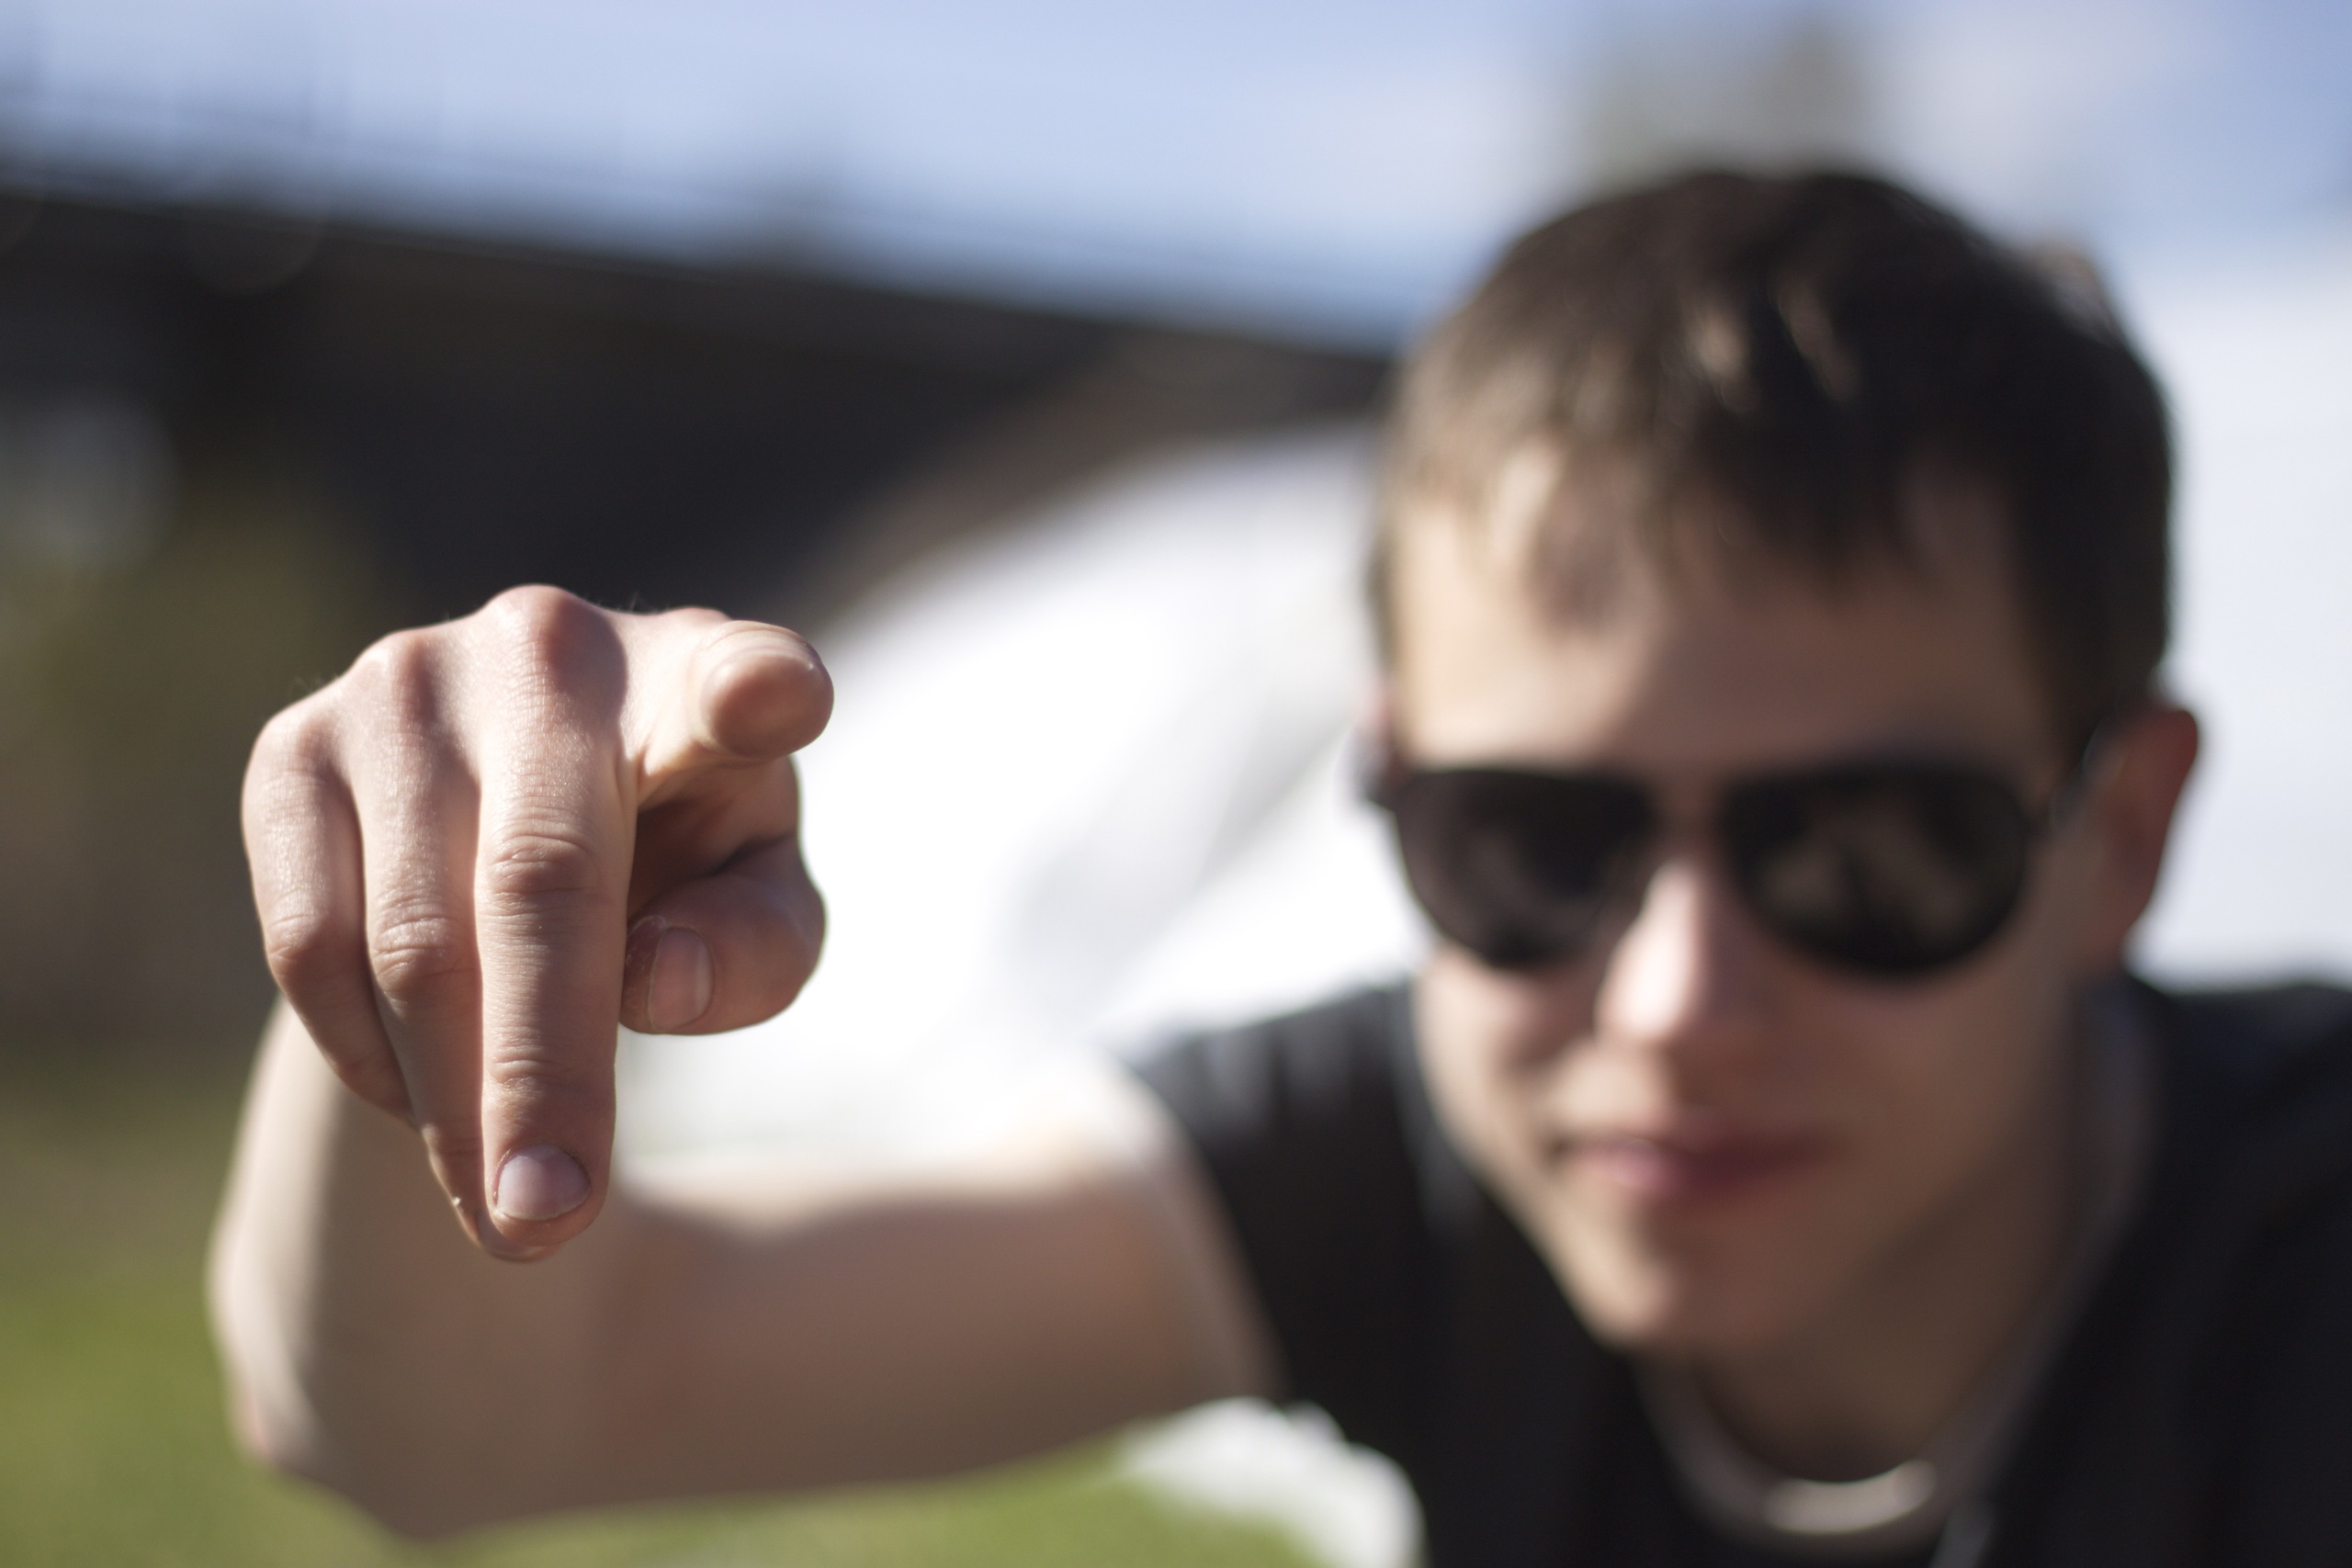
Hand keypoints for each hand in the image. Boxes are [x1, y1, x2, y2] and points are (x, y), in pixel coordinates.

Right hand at [243, 587, 831, 1258]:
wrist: (508, 816)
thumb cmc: (680, 868)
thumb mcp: (757, 916)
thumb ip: (755, 950)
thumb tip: (656, 981)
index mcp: (704, 676)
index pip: (739, 675)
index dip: (758, 686)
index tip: (776, 699)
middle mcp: (552, 651)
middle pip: (543, 883)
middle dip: (542, 1075)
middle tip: (548, 1227)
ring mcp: (405, 684)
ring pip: (414, 936)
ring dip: (453, 1103)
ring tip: (503, 1217)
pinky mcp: (293, 748)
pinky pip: (312, 942)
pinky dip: (369, 1053)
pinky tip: (426, 1110)